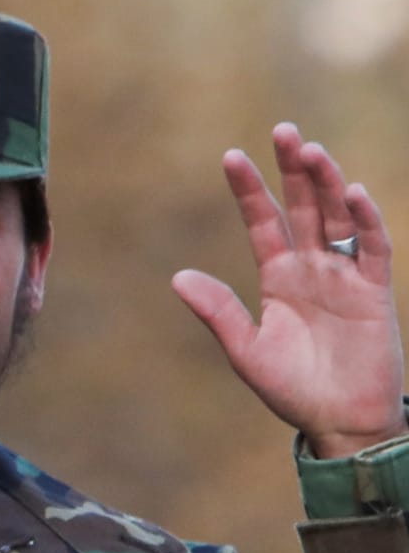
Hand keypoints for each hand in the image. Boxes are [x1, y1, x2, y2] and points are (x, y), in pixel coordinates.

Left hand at [172, 123, 405, 458]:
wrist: (340, 423)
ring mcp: (344, 276)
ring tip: (311, 150)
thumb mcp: (246, 350)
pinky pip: (373, 249)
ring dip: (326, 183)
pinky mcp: (374, 293)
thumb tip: (178, 276)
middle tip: (282, 129)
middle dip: (292, 169)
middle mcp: (311, 267)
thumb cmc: (292, 389)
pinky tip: (353, 193)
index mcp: (278, 276)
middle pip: (301, 207)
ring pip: (336, 217)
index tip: (231, 156)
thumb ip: (219, 311)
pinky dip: (365, 220)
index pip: (262, 221)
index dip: (249, 190)